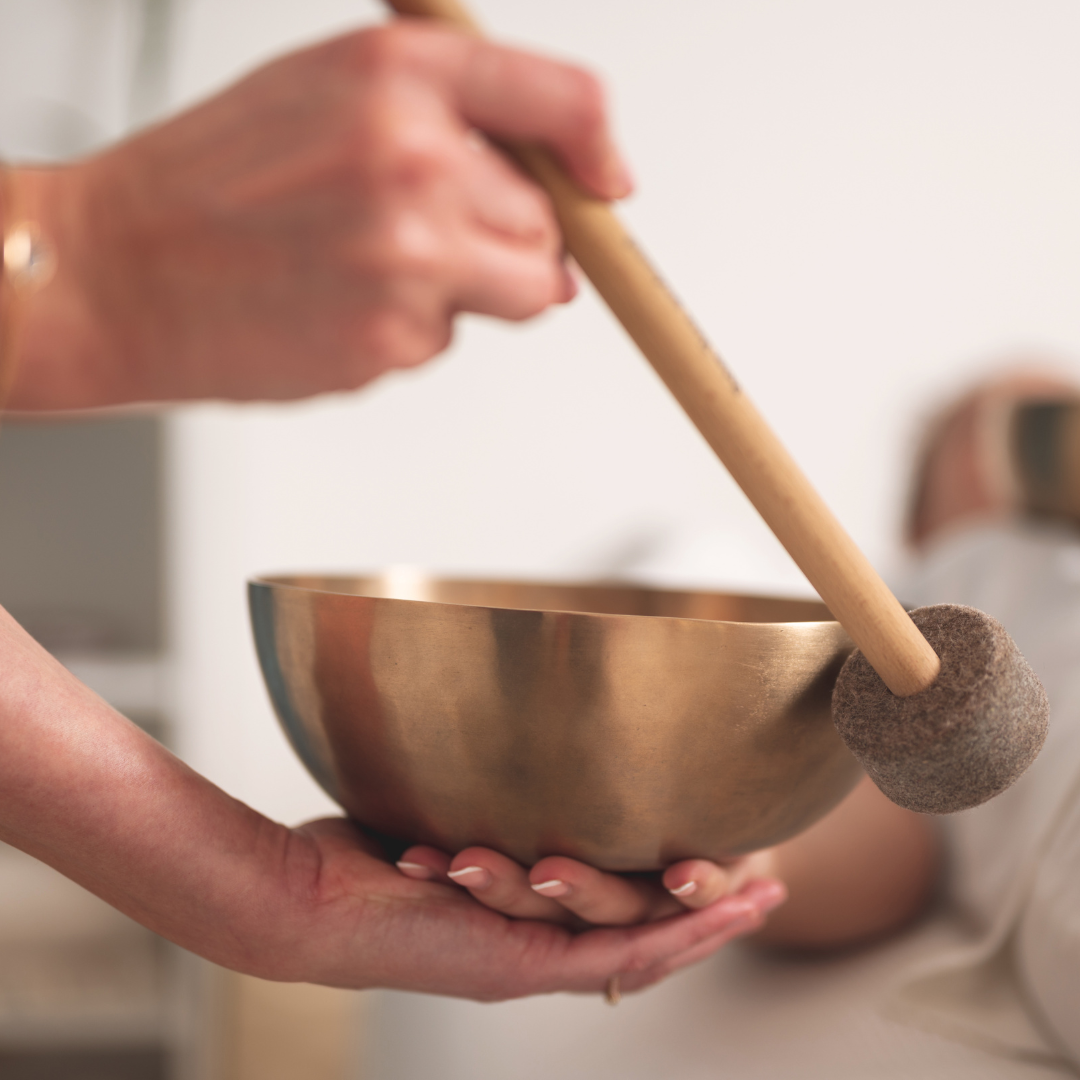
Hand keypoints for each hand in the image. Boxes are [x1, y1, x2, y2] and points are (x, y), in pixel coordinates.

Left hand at [0, 604, 776, 1001]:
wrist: (295, 900)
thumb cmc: (360, 846)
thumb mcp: (437, 804)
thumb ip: (475, 781)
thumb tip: (493, 716)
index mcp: (521, 912)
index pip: (616, 902)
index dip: (670, 884)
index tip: (710, 852)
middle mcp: (537, 941)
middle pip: (647, 928)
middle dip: (708, 904)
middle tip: (765, 879)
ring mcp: (536, 955)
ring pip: (652, 942)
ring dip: (713, 915)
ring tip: (766, 886)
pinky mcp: (526, 959)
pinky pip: (626, 946)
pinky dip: (684, 925)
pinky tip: (730, 901)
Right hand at [8, 21, 631, 409]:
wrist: (114, 269)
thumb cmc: (209, 183)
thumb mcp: (328, 92)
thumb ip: (443, 120)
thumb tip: (547, 181)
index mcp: (402, 75)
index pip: (565, 103)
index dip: (600, 150)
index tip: (608, 185)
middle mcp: (417, 157)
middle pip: (548, 220)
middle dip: (506, 239)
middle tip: (419, 240)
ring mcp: (411, 254)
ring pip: (523, 290)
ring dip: (472, 291)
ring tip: (373, 270)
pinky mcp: (396, 335)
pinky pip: (452, 340)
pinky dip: (411, 333)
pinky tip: (339, 306)